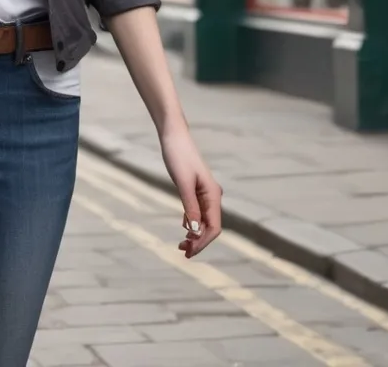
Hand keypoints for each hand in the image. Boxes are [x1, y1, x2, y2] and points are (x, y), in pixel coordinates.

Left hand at [160, 125, 221, 257]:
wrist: (173, 136)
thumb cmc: (178, 156)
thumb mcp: (182, 183)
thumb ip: (189, 207)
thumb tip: (193, 231)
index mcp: (213, 195)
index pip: (214, 227)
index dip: (203, 242)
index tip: (189, 252)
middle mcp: (213, 195)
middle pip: (210, 226)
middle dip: (198, 241)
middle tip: (182, 252)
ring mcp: (205, 192)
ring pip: (203, 220)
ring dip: (195, 233)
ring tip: (181, 244)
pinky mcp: (196, 189)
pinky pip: (197, 211)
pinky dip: (191, 222)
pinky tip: (184, 228)